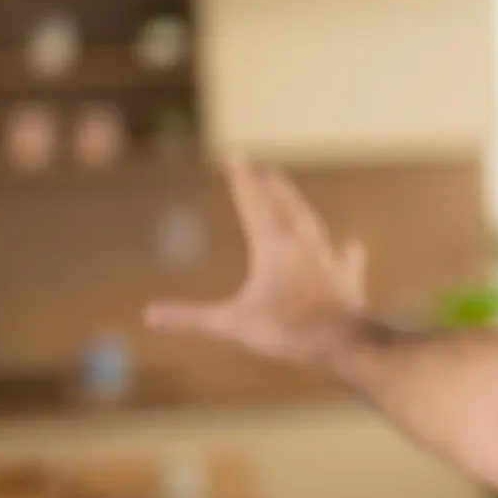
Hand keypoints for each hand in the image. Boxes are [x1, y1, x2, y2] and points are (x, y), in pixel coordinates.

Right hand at [145, 158, 369, 369]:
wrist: (347, 342)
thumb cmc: (289, 331)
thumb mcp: (233, 325)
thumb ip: (191, 318)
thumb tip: (148, 315)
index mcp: (273, 246)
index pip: (253, 202)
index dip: (241, 178)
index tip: (234, 155)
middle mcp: (303, 244)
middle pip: (286, 205)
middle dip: (273, 186)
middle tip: (265, 170)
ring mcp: (328, 259)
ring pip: (313, 224)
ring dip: (301, 208)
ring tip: (294, 199)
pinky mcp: (348, 279)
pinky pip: (346, 257)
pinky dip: (344, 249)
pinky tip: (349, 244)